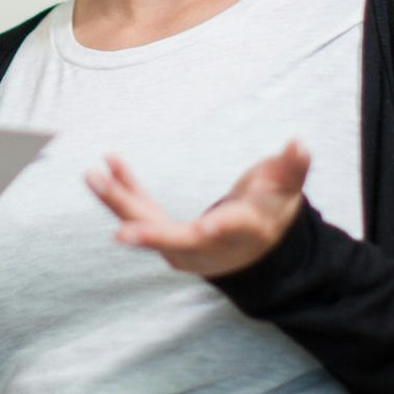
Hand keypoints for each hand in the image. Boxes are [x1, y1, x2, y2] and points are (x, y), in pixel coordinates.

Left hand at [86, 141, 310, 277]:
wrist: (254, 249)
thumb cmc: (270, 211)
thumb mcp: (285, 190)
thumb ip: (292, 167)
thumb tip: (300, 144)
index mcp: (246, 230)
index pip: (234, 229)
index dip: (223, 227)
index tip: (208, 226)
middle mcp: (210, 244)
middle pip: (178, 240)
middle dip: (149, 233)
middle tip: (121, 233)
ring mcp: (184, 245)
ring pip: (149, 226)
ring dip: (119, 202)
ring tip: (93, 175)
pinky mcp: (166, 236)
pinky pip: (141, 214)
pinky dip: (123, 192)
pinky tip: (106, 166)